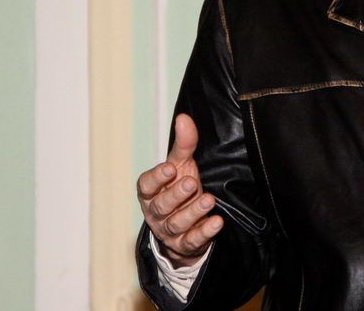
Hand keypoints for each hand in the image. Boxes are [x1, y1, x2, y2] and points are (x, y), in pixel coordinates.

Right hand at [137, 113, 223, 267]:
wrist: (187, 224)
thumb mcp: (182, 164)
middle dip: (175, 195)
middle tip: (190, 182)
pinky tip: (217, 222)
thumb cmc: (180, 187)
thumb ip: (184, 144)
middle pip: (161, 205)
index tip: (170, 168)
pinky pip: (193, 241)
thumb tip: (184, 118)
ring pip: (177, 224)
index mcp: (151, 192)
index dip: (156, 178)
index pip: (146, 186)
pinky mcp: (185, 244)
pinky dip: (205, 232)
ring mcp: (170, 231)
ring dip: (193, 212)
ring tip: (209, 200)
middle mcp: (156, 212)